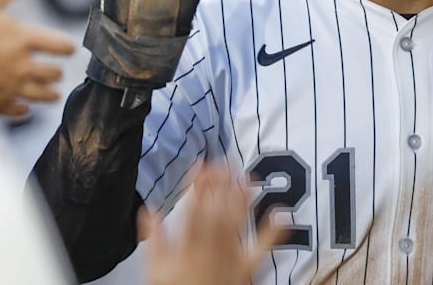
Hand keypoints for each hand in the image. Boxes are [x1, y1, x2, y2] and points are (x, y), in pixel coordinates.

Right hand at [0, 0, 74, 115]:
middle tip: (56, 71)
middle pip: (55, 74)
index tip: (68, 49)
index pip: (62, 46)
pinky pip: (18, 112)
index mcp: (23, 40)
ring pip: (43, 96)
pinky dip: (24, 110)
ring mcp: (9, 87)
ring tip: (53, 93)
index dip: (68, 47)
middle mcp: (22, 66)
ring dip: (50, 94)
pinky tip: (24, 108)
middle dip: (57, 72)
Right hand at [141, 163, 284, 284]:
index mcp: (188, 245)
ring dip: (243, 199)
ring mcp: (230, 256)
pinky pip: (261, 249)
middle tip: (226, 164)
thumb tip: (150, 212)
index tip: (202, 166)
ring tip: (248, 177)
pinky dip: (273, 231)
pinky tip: (282, 214)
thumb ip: (154, 239)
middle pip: (216, 211)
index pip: (193, 208)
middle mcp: (210, 247)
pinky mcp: (246, 267)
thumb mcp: (155, 269)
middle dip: (221, 185)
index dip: (198, 185)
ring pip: (237, 223)